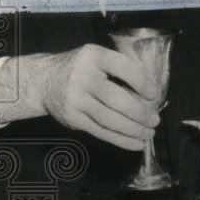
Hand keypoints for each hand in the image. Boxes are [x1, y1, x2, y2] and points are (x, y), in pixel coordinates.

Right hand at [28, 44, 160, 150]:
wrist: (44, 81)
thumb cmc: (82, 69)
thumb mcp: (98, 57)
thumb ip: (122, 66)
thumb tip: (152, 90)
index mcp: (94, 56)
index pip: (124, 68)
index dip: (143, 83)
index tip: (155, 95)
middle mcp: (82, 77)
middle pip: (117, 99)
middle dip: (141, 113)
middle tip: (155, 121)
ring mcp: (75, 99)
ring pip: (109, 119)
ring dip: (133, 130)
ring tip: (148, 134)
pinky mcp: (71, 118)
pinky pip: (100, 131)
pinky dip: (120, 140)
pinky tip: (135, 143)